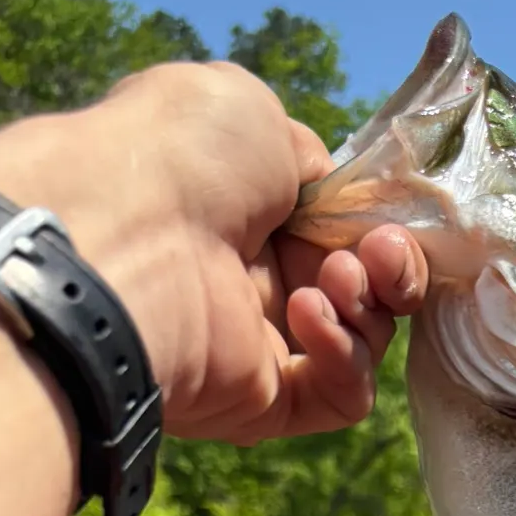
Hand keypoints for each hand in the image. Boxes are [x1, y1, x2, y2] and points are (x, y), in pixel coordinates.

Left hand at [0, 61, 427, 444]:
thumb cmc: (180, 159)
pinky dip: (344, 357)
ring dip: (365, 306)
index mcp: (251, 215)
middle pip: (367, 290)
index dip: (381, 228)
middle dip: (389, 268)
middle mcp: (256, 282)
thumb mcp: (249, 112)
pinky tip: (308, 315)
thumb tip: (323, 193)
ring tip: (332, 278)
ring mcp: (260, 346)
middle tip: (376, 253)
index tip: (384, 220)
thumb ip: (301, 154)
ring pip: (363, 344)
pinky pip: (340, 398)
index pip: (347, 234)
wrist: (127, 235)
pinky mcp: (265, 403)